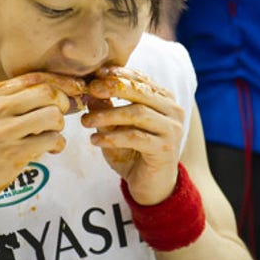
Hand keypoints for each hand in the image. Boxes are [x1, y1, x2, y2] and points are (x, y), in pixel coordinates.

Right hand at [0, 72, 85, 216]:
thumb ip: (7, 101)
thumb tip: (51, 92)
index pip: (32, 77)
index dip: (59, 82)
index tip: (72, 89)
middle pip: (47, 91)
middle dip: (62, 103)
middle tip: (60, 116)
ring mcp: (3, 131)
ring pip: (53, 114)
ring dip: (59, 126)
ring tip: (51, 134)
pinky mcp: (13, 154)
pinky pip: (52, 140)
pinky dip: (58, 144)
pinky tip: (51, 149)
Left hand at [81, 67, 183, 204]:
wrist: (150, 185)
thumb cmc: (133, 152)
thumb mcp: (115, 128)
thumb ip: (106, 108)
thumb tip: (89, 91)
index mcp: (163, 99)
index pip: (141, 79)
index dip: (118, 74)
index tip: (95, 75)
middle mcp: (172, 110)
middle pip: (141, 91)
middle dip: (113, 88)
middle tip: (91, 90)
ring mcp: (171, 130)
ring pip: (138, 113)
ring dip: (108, 115)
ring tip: (86, 121)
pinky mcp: (164, 149)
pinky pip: (135, 137)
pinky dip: (112, 137)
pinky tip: (95, 140)